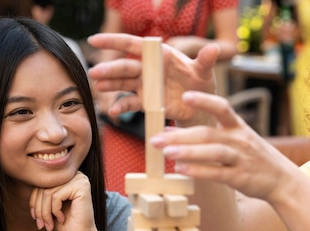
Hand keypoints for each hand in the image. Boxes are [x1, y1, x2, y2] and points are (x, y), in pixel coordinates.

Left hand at [29, 172, 98, 230]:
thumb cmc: (65, 223)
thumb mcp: (48, 206)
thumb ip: (40, 193)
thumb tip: (27, 181)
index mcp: (66, 177)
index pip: (41, 184)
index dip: (34, 201)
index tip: (35, 217)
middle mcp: (74, 174)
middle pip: (44, 187)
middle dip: (38, 209)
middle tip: (41, 224)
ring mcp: (79, 179)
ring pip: (48, 192)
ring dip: (44, 212)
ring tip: (49, 225)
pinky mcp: (82, 187)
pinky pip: (56, 196)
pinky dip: (55, 211)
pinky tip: (62, 219)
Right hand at [88, 34, 219, 126]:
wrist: (201, 107)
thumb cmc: (203, 83)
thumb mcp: (205, 72)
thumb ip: (206, 60)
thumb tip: (215, 48)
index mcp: (161, 55)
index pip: (134, 45)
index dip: (114, 42)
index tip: (94, 40)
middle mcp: (150, 69)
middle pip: (126, 67)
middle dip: (110, 69)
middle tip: (95, 72)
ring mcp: (147, 85)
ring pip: (124, 83)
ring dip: (110, 84)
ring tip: (98, 87)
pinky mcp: (148, 101)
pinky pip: (132, 103)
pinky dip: (122, 106)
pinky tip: (113, 111)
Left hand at [150, 91, 300, 201]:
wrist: (282, 180)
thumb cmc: (253, 158)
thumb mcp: (234, 141)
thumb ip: (204, 135)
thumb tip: (169, 132)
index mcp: (237, 127)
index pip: (222, 107)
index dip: (204, 101)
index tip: (185, 96)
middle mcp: (240, 140)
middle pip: (208, 133)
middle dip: (180, 135)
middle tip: (155, 138)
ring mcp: (241, 158)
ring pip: (213, 152)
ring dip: (188, 152)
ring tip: (166, 153)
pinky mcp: (240, 177)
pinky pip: (217, 173)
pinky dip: (198, 171)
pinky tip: (181, 170)